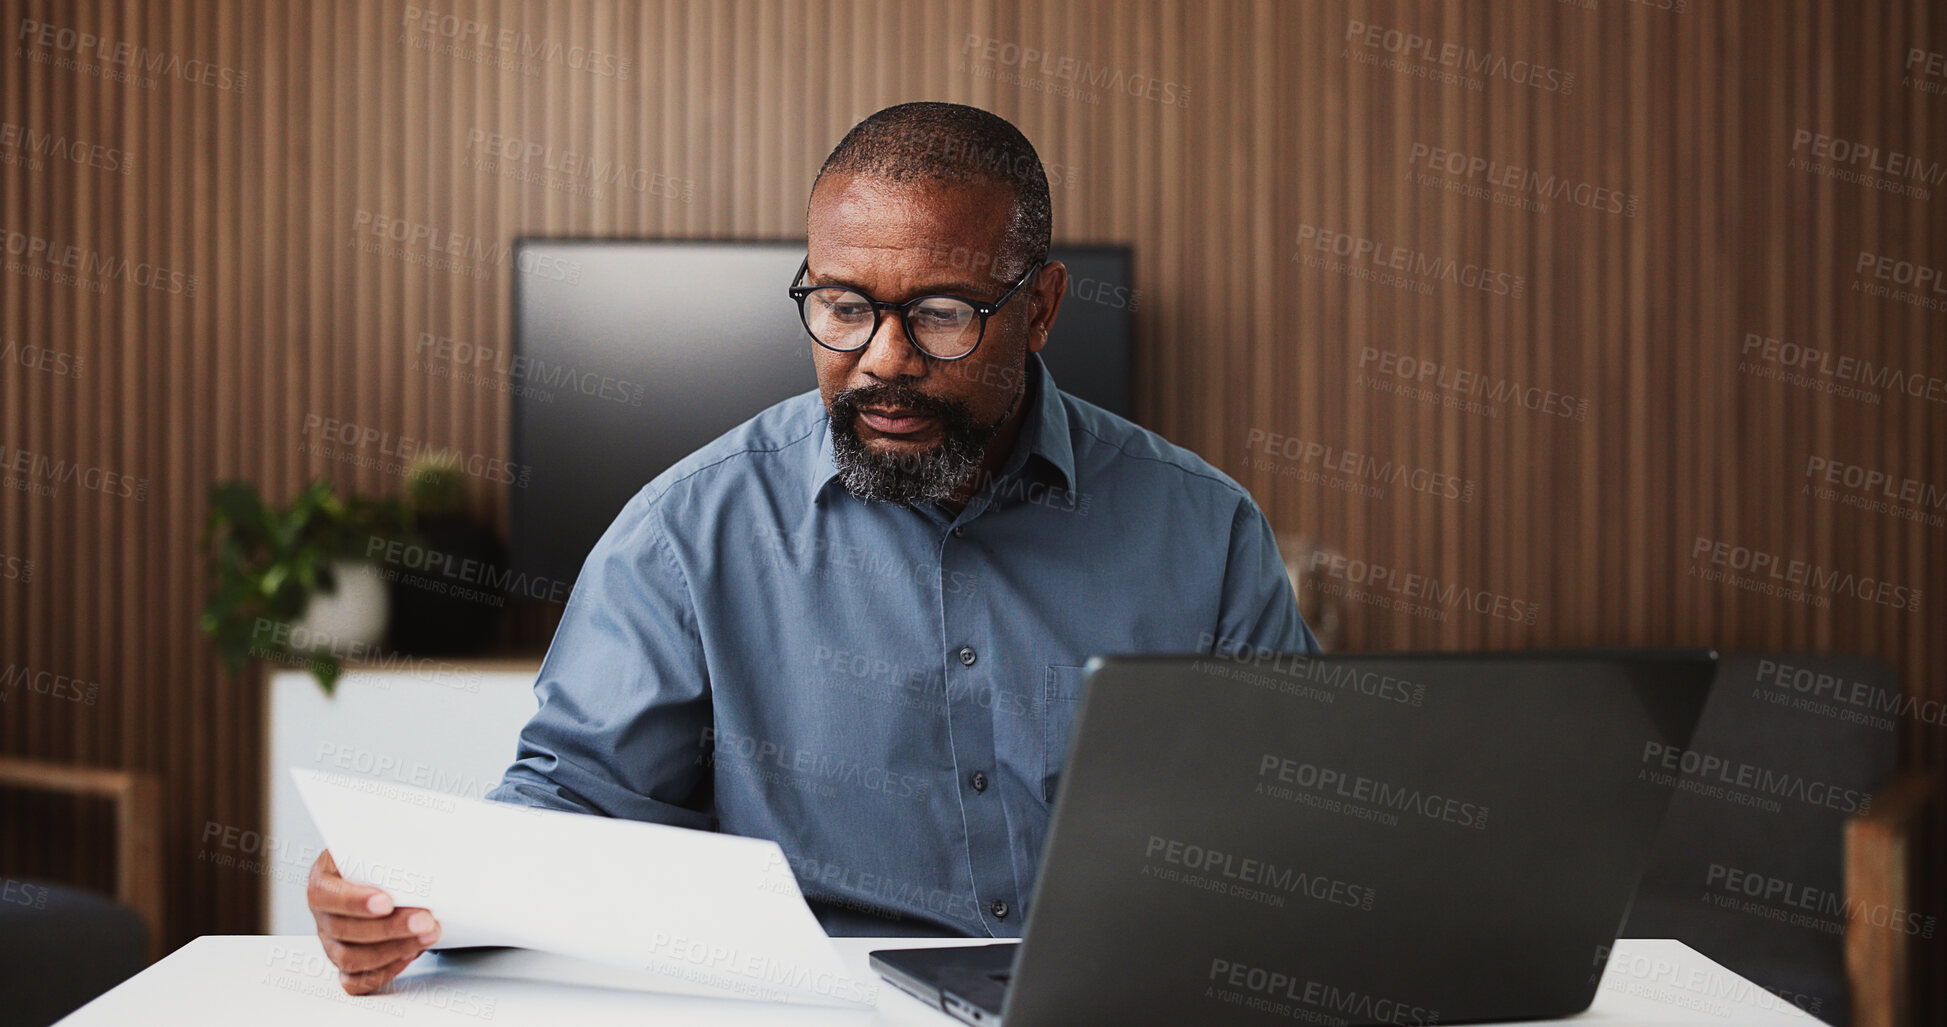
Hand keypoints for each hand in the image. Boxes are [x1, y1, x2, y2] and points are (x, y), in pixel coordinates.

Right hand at [307, 848, 440, 993]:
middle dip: (390, 927)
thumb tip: (421, 844)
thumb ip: (389, 846)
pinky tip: (410, 954)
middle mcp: (323, 915)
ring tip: (429, 934)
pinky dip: (384, 972)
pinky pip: (357, 981)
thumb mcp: (378, 842)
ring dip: (395, 949)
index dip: (354, 901)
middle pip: (345, 930)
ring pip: (352, 959)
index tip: (387, 901)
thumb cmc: (378, 857)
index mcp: (322, 880)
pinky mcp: (346, 964)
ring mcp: (332, 943)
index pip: (326, 894)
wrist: (380, 872)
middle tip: (425, 919)